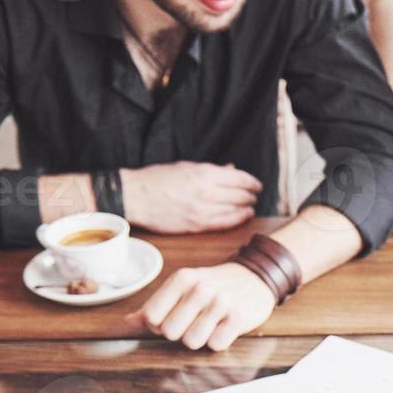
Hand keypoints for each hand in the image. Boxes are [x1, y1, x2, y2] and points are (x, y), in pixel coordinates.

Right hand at [120, 162, 260, 233]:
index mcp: (204, 173)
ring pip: (235, 210)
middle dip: (251, 195)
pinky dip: (237, 220)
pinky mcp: (196, 225)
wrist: (135, 197)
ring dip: (247, 208)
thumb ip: (211, 170)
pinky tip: (243, 217)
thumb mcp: (185, 167)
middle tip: (254, 196)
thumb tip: (231, 170)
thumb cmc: (157, 178)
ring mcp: (202, 210)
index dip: (252, 182)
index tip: (257, 184)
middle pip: (240, 195)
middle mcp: (206, 192)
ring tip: (251, 207)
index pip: (240, 179)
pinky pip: (223, 224)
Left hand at [124, 261, 276, 350]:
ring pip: (192, 342)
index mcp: (182, 279)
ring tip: (209, 324)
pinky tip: (224, 327)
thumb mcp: (182, 287)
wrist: (255, 277)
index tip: (171, 318)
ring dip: (200, 339)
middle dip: (179, 333)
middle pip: (170, 333)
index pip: (151, 316)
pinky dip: (219, 341)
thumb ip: (154, 306)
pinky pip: (216, 345)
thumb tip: (126, 322)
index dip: (158, 325)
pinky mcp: (238, 318)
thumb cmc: (213, 286)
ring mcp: (220, 303)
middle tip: (193, 322)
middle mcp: (200, 289)